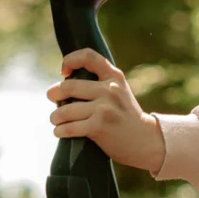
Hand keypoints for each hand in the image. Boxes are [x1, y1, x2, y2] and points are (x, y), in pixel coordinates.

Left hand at [47, 49, 166, 172]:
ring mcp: (104, 108)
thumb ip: (100, 83)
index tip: (64, 72)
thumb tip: (65, 81)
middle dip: (54, 94)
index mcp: (114, 76)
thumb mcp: (119, 91)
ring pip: (65, 110)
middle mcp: (110, 89)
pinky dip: (60, 131)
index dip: (70, 60)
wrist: (145, 140)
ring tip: (56, 120)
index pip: (88, 57)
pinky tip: (60, 132)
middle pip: (68, 86)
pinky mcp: (99, 126)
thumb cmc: (126, 116)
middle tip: (53, 99)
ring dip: (55, 117)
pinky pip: (69, 128)